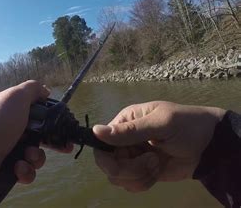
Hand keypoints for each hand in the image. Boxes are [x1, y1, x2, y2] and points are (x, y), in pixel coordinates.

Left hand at [0, 80, 71, 186]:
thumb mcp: (16, 96)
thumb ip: (32, 89)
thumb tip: (45, 90)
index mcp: (11, 110)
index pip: (36, 113)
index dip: (51, 119)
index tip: (64, 126)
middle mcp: (10, 128)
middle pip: (39, 135)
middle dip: (52, 142)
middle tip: (65, 147)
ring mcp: (7, 149)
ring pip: (35, 155)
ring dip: (36, 157)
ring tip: (26, 156)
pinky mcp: (6, 169)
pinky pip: (26, 171)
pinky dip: (25, 171)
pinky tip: (17, 168)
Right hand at [92, 101, 224, 191]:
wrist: (211, 147)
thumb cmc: (187, 126)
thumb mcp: (160, 124)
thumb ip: (129, 131)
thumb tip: (95, 131)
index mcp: (125, 122)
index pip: (101, 142)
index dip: (106, 156)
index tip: (120, 162)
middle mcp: (124, 140)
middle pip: (107, 163)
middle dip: (127, 169)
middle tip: (150, 163)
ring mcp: (133, 157)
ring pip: (118, 177)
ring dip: (138, 176)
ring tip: (157, 164)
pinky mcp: (141, 172)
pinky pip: (130, 184)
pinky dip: (143, 183)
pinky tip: (158, 172)